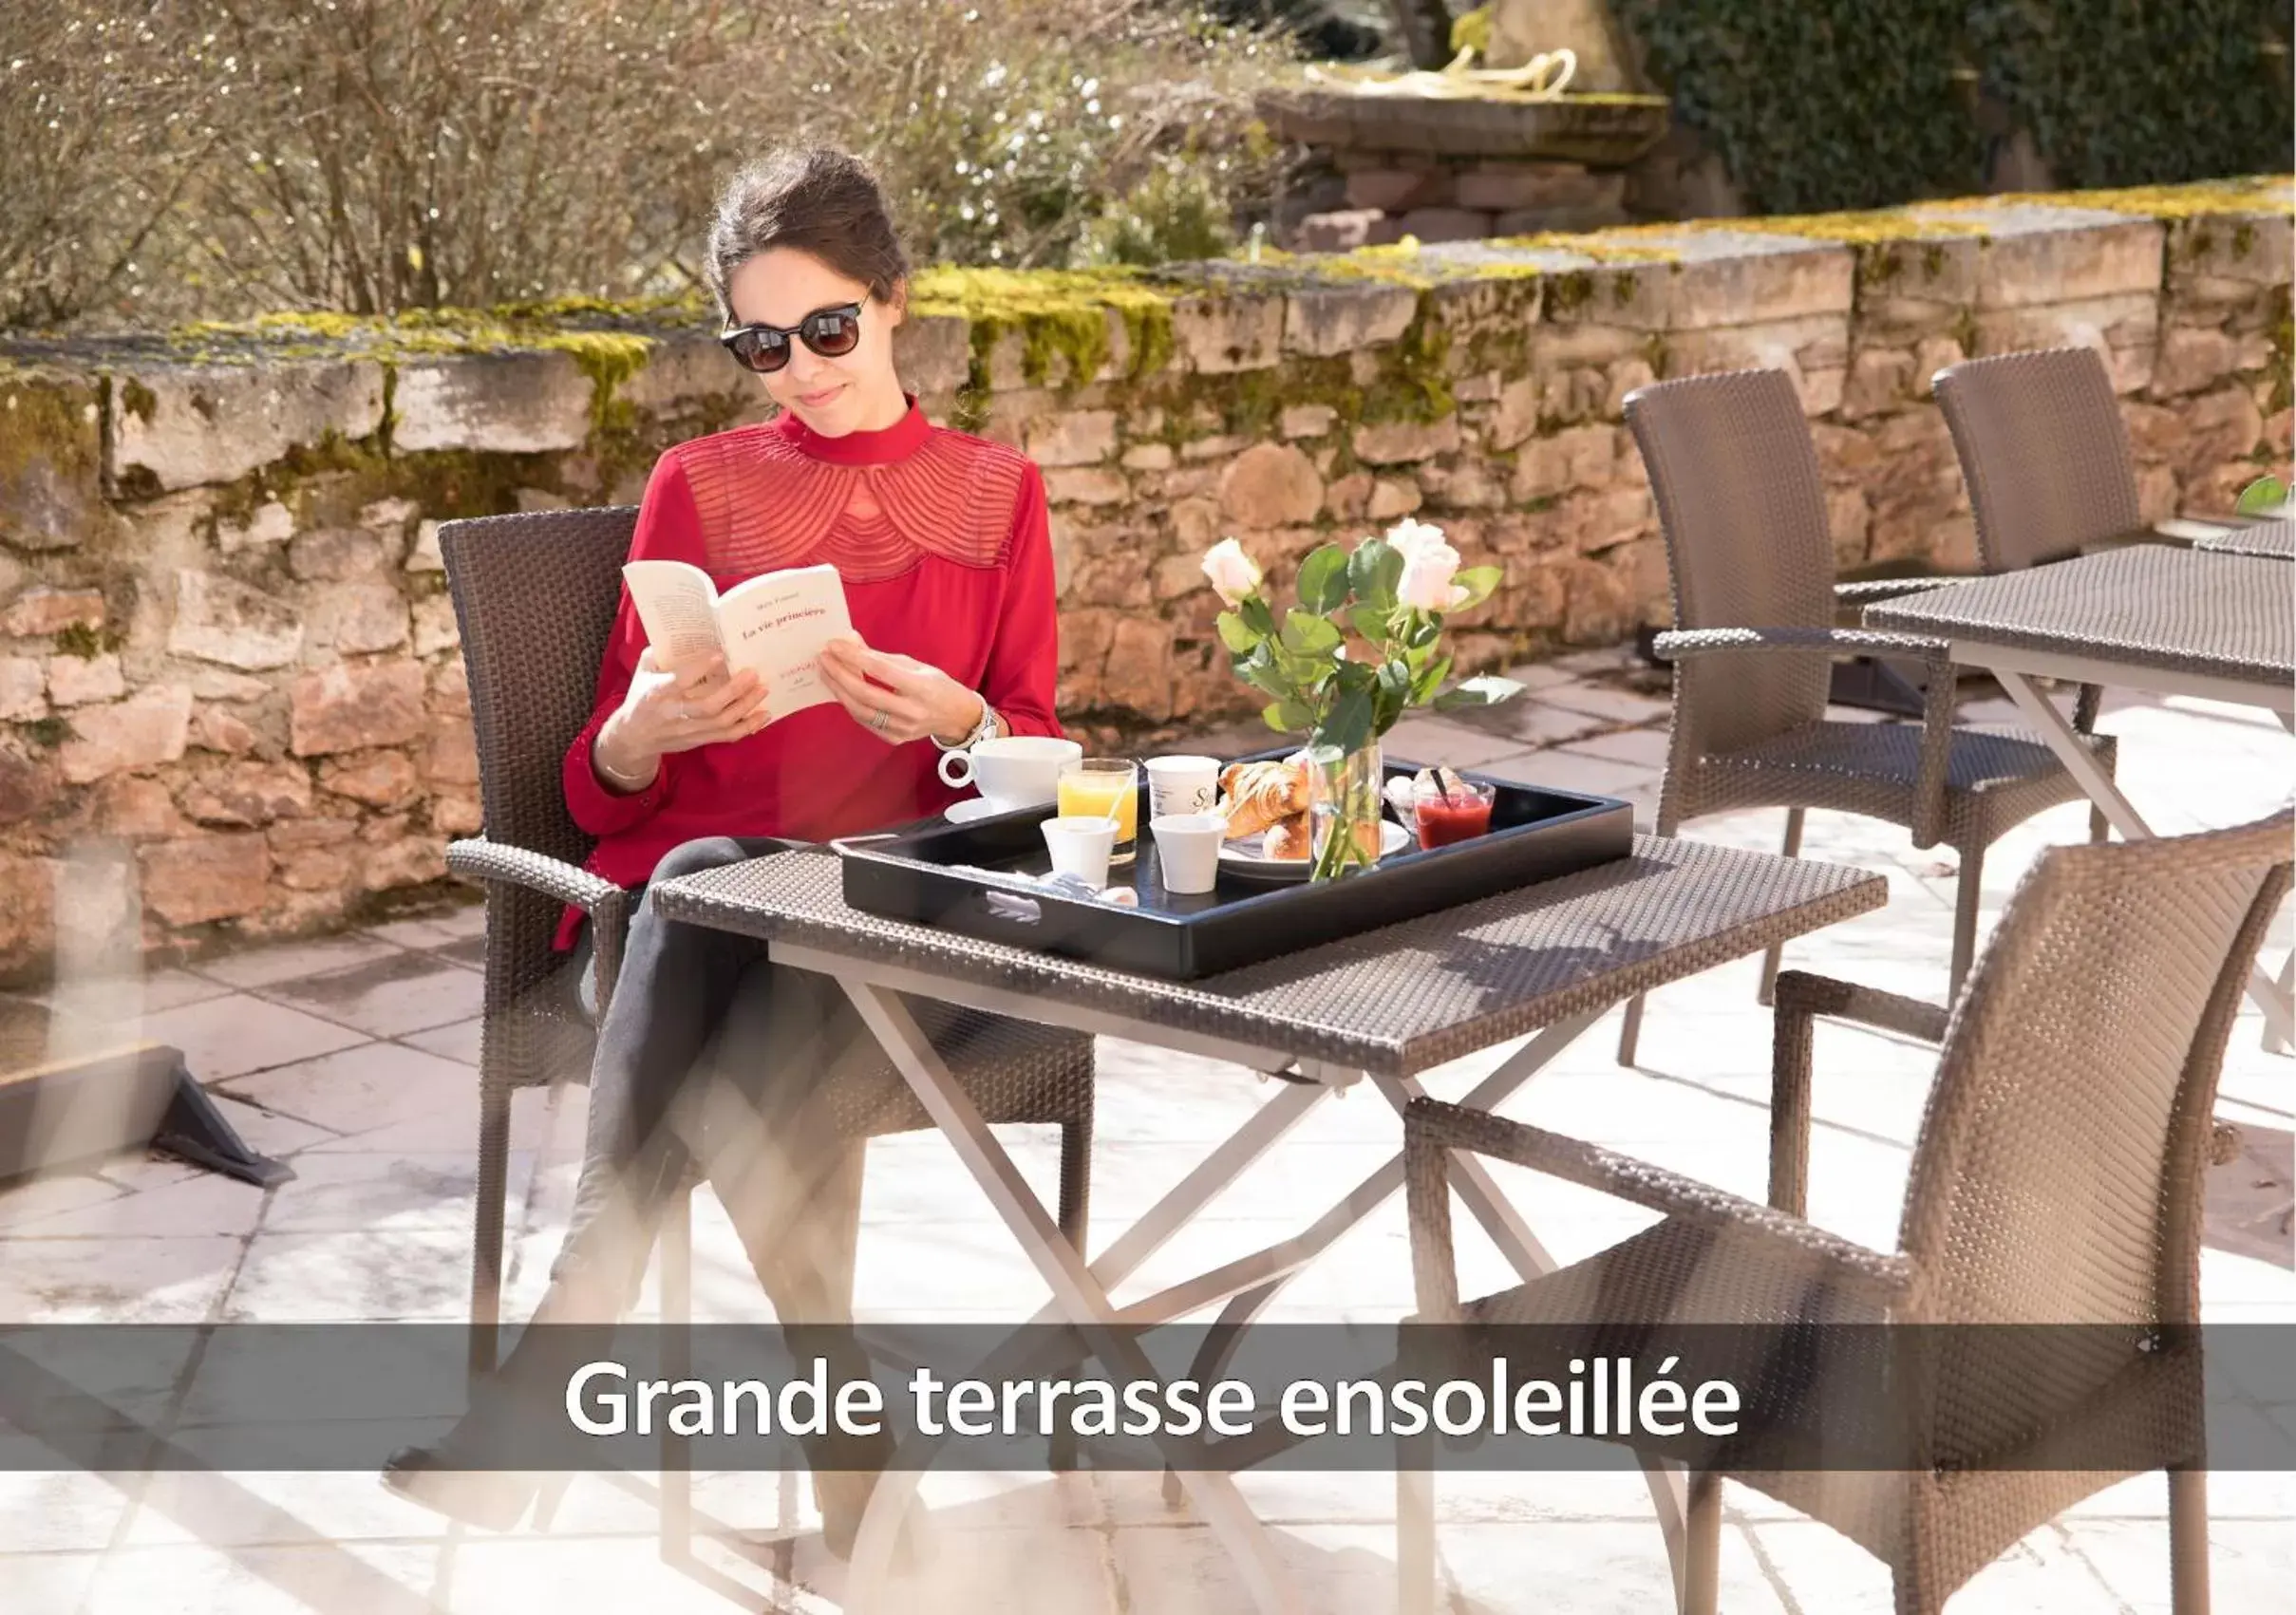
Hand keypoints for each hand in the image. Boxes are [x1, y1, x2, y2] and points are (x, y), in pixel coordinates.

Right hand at [592, 648, 769, 790]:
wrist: (635, 738)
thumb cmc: (642, 697)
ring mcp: (689, 730)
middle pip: (709, 706)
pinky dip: (748, 727)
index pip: (681, 681)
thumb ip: (660, 654)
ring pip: (722, 722)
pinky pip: (728, 736)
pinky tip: (764, 715)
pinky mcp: (700, 740)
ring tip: (763, 689)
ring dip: (746, 706)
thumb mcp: (643, 672)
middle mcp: (675, 713)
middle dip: (734, 690)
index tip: (720, 655)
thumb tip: (684, 633)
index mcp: (658, 693)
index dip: (700, 668)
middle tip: (753, 674)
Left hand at [817, 635, 986, 745]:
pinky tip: (840, 690)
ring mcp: (902, 728)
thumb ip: (882, 657)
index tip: (834, 645)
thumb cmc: (937, 685)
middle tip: (823, 658)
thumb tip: (851, 642)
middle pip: (866, 694)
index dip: (854, 657)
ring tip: (826, 673)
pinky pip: (865, 721)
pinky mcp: (895, 738)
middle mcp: (912, 711)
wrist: (956, 717)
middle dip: (840, 674)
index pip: (880, 671)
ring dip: (839, 690)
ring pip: (861, 710)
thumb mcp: (916, 665)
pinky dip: (850, 704)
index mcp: (921, 688)